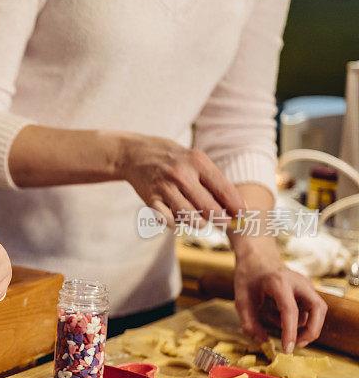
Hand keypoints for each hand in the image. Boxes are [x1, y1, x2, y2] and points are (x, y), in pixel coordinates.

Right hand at [120, 135, 244, 226]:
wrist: (136, 154)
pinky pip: (169, 221)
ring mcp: (164, 187)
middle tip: (224, 223)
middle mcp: (181, 174)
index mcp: (197, 162)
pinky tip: (178, 217)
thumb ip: (214, 182)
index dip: (236, 206)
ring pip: (190, 217)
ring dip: (199, 223)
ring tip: (201, 220)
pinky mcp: (151, 199)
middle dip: (220, 219)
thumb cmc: (174, 160)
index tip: (243, 216)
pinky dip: (176, 223)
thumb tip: (236, 208)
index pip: (224, 190)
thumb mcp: (195, 161)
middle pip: (209, 208)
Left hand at [233, 243, 326, 352]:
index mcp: (278, 282)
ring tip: (276, 321)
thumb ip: (249, 322)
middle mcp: (298, 282)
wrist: (257, 258)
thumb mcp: (241, 300)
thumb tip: (263, 341)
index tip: (288, 349)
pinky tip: (279, 314)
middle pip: (318, 308)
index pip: (290, 310)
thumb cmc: (249, 277)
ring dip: (303, 325)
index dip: (290, 332)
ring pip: (318, 310)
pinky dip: (300, 318)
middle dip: (312, 330)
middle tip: (296, 344)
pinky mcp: (308, 289)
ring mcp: (306, 284)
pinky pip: (311, 309)